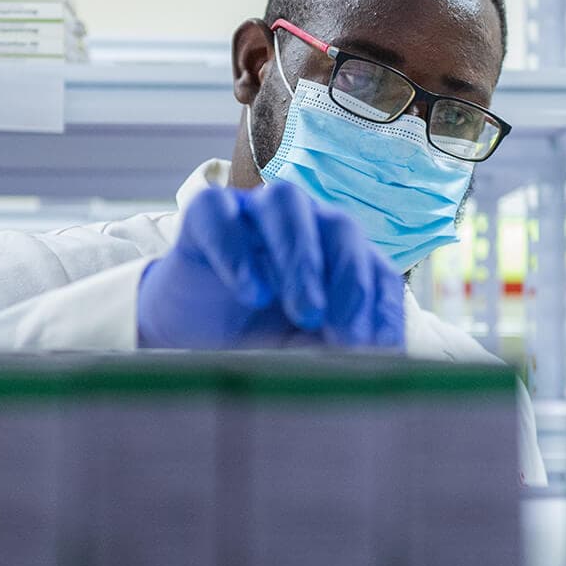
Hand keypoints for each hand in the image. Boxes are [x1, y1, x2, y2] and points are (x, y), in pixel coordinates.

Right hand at [137, 182, 404, 350]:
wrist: (185, 339)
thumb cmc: (253, 342)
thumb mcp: (300, 353)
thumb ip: (333, 351)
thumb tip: (370, 360)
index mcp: (339, 258)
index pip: (376, 270)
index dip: (380, 306)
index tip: (379, 350)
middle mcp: (304, 225)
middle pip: (341, 229)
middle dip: (350, 282)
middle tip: (346, 336)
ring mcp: (253, 213)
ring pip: (287, 205)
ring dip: (302, 258)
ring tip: (306, 312)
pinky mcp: (205, 215)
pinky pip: (220, 213)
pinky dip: (238, 251)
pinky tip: (252, 293)